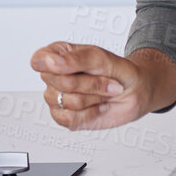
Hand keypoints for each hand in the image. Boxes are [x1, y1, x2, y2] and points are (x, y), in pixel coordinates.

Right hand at [31, 42, 169, 130]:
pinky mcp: (65, 117)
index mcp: (59, 56)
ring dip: (94, 97)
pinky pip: (69, 119)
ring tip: (105, 92)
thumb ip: (75, 59)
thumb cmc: (118, 71)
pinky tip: (98, 106)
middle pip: (59, 82)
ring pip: (66, 101)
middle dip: (90, 82)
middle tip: (107, 79)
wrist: (136, 92)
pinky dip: (91, 113)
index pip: (39, 60)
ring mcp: (58, 99)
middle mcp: (55, 78)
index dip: (51, 64)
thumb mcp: (101, 58)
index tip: (69, 64)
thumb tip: (52, 62)